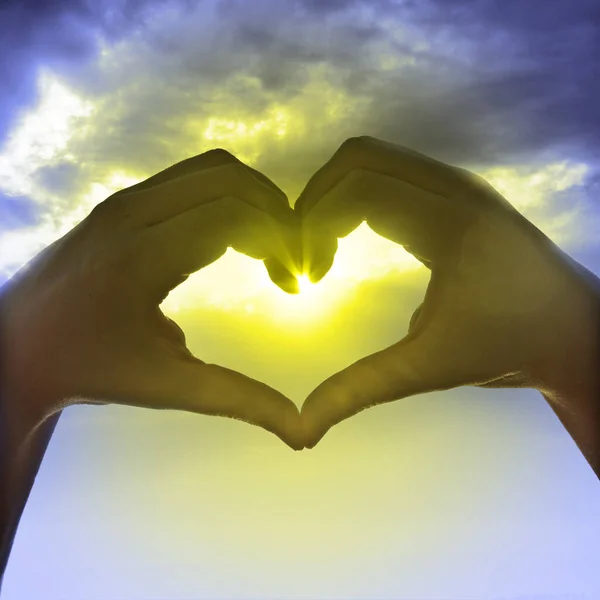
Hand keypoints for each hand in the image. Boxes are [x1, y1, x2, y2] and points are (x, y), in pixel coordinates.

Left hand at [1, 149, 303, 449]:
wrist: (17, 346)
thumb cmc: (90, 369)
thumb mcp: (168, 387)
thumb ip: (239, 399)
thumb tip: (301, 430)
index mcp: (142, 257)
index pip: (235, 215)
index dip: (281, 237)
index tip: (296, 278)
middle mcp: (131, 212)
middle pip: (230, 179)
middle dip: (276, 212)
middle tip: (291, 258)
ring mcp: (123, 199)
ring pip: (212, 168)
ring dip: (253, 198)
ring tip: (270, 244)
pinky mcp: (120, 200)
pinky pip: (190, 178)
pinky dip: (226, 195)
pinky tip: (234, 236)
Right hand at [298, 136, 599, 450]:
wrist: (576, 333)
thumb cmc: (508, 349)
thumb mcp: (429, 369)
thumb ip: (359, 390)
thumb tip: (301, 429)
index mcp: (452, 223)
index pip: (358, 187)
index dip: (313, 221)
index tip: (302, 272)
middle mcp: (456, 188)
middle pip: (359, 158)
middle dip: (316, 202)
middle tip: (304, 258)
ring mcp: (460, 184)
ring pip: (374, 159)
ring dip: (335, 197)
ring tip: (321, 252)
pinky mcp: (458, 193)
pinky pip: (391, 173)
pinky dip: (356, 197)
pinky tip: (349, 241)